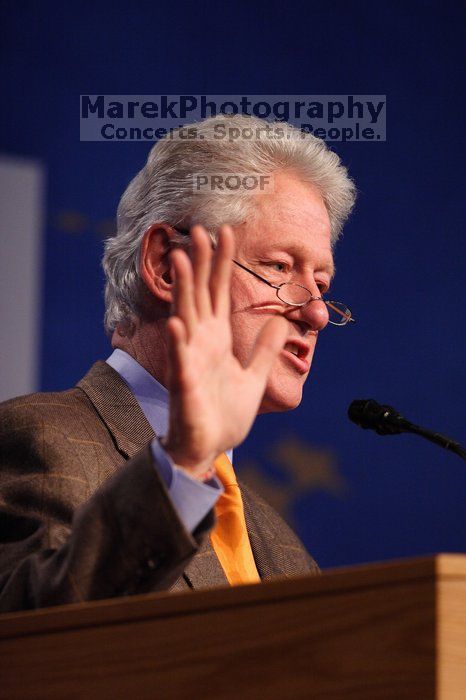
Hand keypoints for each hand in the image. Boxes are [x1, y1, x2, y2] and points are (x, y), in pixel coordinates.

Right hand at [162, 224, 287, 478]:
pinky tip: (179, 322)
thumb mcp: (255, 375)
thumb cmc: (226, 413)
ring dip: (183, 289)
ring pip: (186, 317)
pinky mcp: (186, 385)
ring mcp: (191, 361)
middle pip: (200, 294)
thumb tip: (282, 322)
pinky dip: (180, 342)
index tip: (225, 233)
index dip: (221, 263)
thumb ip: (266, 348)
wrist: (210, 446)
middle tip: (199, 229)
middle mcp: (201, 342)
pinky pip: (182, 360)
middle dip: (200, 263)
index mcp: (217, 338)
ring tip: (181, 258)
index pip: (219, 292)